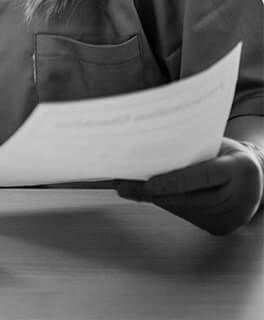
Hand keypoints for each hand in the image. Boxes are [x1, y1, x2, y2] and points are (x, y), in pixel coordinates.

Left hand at [115, 138, 263, 234]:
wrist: (255, 177)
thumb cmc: (228, 154)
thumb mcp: (214, 145)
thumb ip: (189, 149)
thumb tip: (146, 153)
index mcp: (240, 169)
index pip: (202, 177)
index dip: (173, 182)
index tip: (147, 184)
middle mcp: (241, 197)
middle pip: (190, 198)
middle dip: (153, 192)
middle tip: (122, 184)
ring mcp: (233, 217)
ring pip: (186, 209)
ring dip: (156, 200)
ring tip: (127, 188)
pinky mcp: (222, 227)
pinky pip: (188, 216)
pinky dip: (168, 204)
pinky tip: (149, 195)